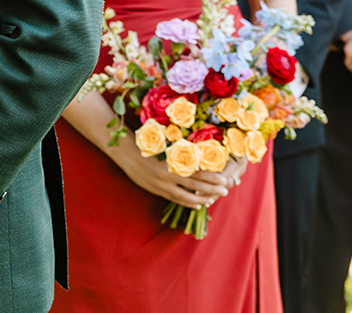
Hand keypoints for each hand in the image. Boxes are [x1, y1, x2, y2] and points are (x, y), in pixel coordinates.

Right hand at [110, 139, 235, 208]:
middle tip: (225, 190)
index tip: (225, 179)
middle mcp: (169, 174)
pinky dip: (187, 203)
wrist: (126, 153)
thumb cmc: (147, 146)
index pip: (197, 172)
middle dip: (211, 189)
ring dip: (201, 198)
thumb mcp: (164, 147)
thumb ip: (180, 155)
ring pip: (186, 196)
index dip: (212, 177)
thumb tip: (200, 159)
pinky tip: (197, 205)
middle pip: (195, 185)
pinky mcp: (157, 190)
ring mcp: (162, 184)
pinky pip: (175, 199)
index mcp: (172, 161)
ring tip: (213, 199)